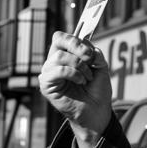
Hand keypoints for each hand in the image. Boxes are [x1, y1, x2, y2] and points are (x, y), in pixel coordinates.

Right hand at [39, 31, 111, 146]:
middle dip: (77, 47)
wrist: (97, 110)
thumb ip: (94, 53)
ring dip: (79, 65)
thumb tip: (87, 46)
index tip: (90, 51)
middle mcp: (54, 62)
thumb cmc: (97, 89)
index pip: (61, 37)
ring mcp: (49, 73)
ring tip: (87, 77)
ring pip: (59, 56)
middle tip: (89, 58)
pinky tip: (81, 81)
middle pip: (58, 40)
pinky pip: (57, 70)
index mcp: (65, 55)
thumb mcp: (100, 66)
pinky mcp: (46, 85)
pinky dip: (74, 74)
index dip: (74, 39)